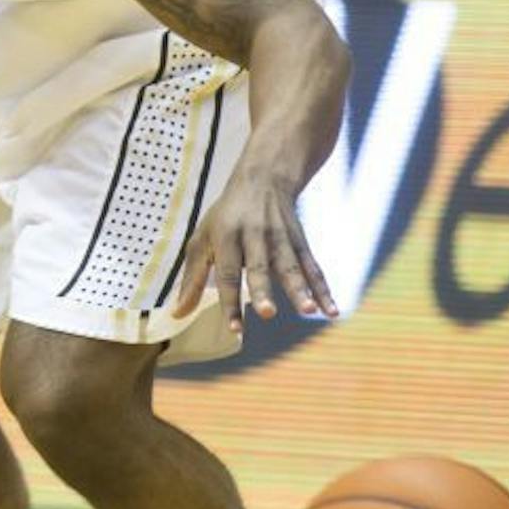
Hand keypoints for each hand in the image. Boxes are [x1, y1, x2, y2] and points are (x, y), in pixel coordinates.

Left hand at [172, 163, 338, 332]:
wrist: (263, 179)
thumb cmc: (225, 217)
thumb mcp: (201, 240)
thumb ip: (192, 280)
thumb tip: (177, 314)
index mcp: (226, 237)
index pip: (227, 274)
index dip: (230, 302)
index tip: (236, 329)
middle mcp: (254, 237)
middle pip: (259, 268)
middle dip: (263, 291)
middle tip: (266, 313)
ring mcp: (280, 239)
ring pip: (291, 266)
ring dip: (300, 289)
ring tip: (308, 311)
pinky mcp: (300, 241)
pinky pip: (313, 268)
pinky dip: (323, 289)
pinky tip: (331, 310)